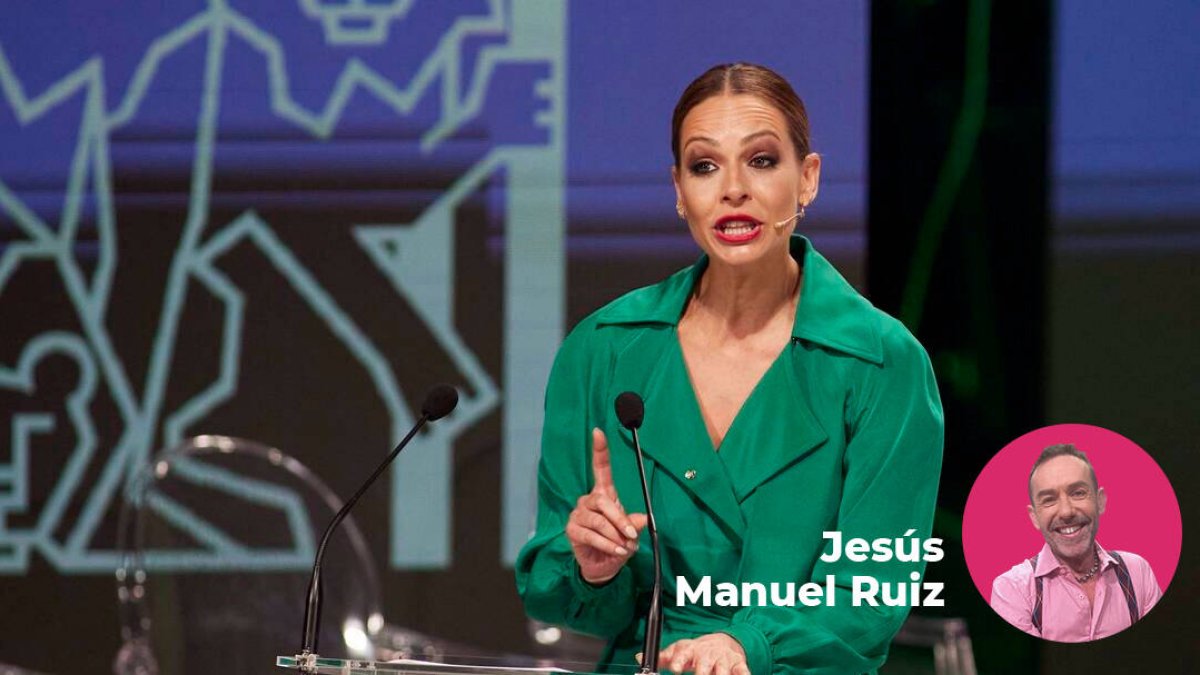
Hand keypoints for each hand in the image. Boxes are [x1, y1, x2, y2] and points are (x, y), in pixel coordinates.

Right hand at [566, 428, 647, 583]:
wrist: (603, 566)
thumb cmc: (618, 543)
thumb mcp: (631, 533)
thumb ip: (635, 523)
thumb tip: (643, 519)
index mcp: (604, 494)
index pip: (600, 469)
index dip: (600, 450)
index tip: (598, 432)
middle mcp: (588, 501)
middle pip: (603, 501)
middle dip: (619, 519)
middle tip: (632, 535)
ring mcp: (578, 515)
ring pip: (598, 521)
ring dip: (614, 536)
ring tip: (624, 547)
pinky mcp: (572, 530)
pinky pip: (591, 535)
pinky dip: (607, 544)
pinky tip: (616, 551)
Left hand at [659, 633, 748, 674]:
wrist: (723, 642)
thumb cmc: (697, 651)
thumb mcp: (680, 651)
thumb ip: (662, 657)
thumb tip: (639, 658)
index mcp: (692, 650)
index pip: (684, 653)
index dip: (679, 660)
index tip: (676, 668)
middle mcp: (708, 654)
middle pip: (704, 665)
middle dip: (702, 673)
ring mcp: (724, 660)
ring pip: (723, 670)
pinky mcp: (739, 665)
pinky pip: (743, 671)